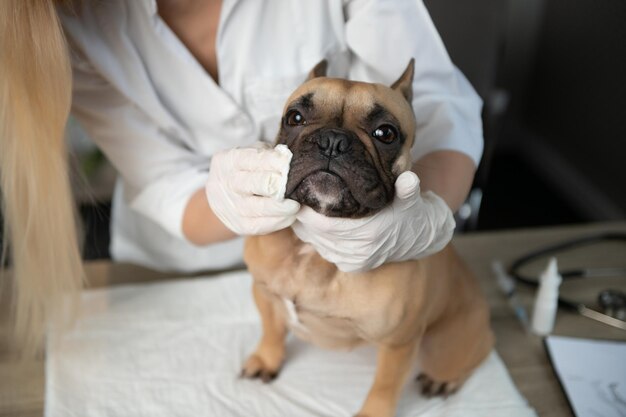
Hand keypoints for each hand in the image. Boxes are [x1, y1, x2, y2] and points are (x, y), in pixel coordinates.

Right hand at [206, 143, 299, 234]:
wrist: (221, 196)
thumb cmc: (245, 170)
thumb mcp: (251, 154)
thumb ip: (268, 154)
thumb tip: (288, 160)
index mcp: (230, 160)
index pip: (255, 159)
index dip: (276, 162)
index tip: (290, 164)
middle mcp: (229, 183)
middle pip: (257, 184)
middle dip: (278, 185)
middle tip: (295, 186)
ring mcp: (232, 206)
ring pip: (260, 208)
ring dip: (282, 207)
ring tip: (296, 205)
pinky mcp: (239, 225)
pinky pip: (261, 225)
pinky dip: (279, 221)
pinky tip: (290, 216)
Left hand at [291, 171, 455, 272]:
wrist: (419, 238)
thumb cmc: (410, 212)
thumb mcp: (411, 198)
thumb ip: (407, 189)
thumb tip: (409, 180)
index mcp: (367, 235)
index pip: (323, 225)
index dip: (305, 210)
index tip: (296, 192)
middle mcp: (357, 252)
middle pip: (313, 233)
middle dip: (300, 214)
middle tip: (292, 194)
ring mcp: (352, 261)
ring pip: (314, 242)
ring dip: (305, 225)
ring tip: (300, 203)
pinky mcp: (350, 266)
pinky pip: (322, 249)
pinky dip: (315, 236)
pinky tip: (312, 220)